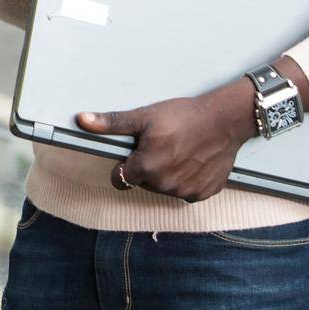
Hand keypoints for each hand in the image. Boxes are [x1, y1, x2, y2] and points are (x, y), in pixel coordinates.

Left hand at [78, 88, 253, 203]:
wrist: (224, 120)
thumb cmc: (184, 117)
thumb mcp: (143, 116)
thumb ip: (111, 123)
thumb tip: (83, 120)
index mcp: (146, 169)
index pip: (121, 179)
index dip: (124, 165)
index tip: (134, 153)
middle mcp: (165, 186)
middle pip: (143, 182)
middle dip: (146, 167)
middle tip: (160, 145)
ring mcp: (186, 192)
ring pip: (164, 187)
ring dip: (166, 173)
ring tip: (177, 150)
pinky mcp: (204, 193)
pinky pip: (186, 191)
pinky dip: (186, 178)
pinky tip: (192, 160)